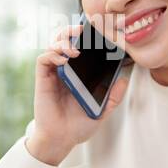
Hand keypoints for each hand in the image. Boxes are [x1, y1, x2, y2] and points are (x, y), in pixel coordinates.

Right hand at [28, 21, 129, 164]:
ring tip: (75, 48)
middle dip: (71, 30)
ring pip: (53, 44)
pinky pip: (44, 59)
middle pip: (64, 40)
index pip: (80, 46)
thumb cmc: (78, 124)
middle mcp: (65, 69)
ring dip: (63, 40)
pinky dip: (52, 54)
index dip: (85, 36)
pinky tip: (64, 59)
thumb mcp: (102, 109)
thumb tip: (124, 79)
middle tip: (82, 28)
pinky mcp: (43, 79)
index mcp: (78, 73)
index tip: (97, 30)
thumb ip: (113, 95)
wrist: (62, 139)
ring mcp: (53, 73)